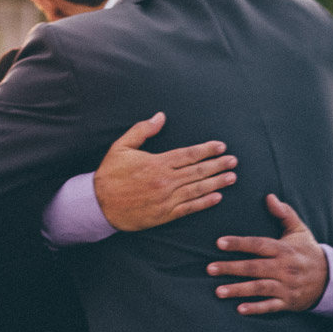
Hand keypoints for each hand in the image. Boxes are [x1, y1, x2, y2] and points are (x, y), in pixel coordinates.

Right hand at [94, 112, 234, 231]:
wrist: (99, 205)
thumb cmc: (110, 174)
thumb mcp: (121, 146)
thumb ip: (142, 130)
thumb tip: (160, 116)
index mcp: (157, 163)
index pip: (188, 155)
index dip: (207, 150)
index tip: (221, 146)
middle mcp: (165, 181)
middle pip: (198, 171)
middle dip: (218, 165)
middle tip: (233, 161)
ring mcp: (166, 199)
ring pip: (197, 189)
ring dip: (217, 183)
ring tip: (232, 177)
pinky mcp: (164, 214)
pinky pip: (189, 208)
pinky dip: (204, 202)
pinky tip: (217, 197)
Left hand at [207, 194, 326, 314]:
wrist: (331, 279)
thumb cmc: (307, 251)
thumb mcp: (299, 230)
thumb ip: (284, 213)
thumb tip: (269, 196)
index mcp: (285, 249)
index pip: (259, 245)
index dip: (239, 243)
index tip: (219, 243)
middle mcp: (285, 268)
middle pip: (255, 267)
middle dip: (231, 268)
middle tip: (210, 268)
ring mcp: (287, 286)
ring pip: (260, 288)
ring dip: (239, 290)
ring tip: (218, 291)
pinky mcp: (289, 302)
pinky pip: (271, 306)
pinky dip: (256, 308)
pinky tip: (239, 309)